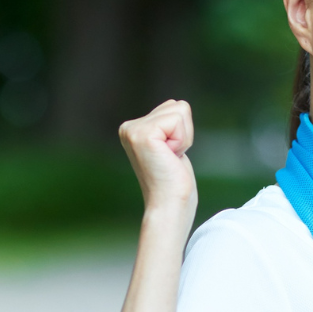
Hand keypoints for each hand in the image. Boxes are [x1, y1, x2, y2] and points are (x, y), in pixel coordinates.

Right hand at [119, 100, 197, 220]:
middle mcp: (128, 127)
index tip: (170, 155)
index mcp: (132, 128)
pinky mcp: (143, 135)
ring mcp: (133, 130)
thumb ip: (167, 125)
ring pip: (180, 110)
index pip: (174, 107)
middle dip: (184, 133)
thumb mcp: (168, 145)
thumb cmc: (173, 182)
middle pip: (177, 105)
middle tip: (171, 158)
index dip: (182, 132)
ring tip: (170, 158)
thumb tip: (177, 105)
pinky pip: (178, 120)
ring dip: (184, 138)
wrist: (169, 206)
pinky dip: (183, 140)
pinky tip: (170, 157)